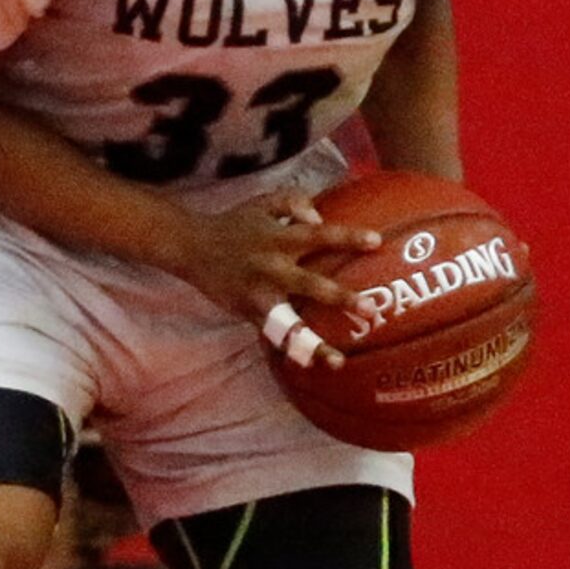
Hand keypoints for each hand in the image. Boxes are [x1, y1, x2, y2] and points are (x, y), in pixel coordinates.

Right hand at [175, 191, 381, 369]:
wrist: (192, 247)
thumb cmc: (234, 224)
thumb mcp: (263, 203)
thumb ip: (294, 203)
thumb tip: (319, 216)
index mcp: (280, 239)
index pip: (321, 236)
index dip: (348, 238)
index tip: (377, 243)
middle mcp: (273, 267)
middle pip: (312, 284)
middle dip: (341, 298)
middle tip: (370, 309)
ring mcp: (260, 294)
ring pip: (290, 323)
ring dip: (313, 343)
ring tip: (336, 361)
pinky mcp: (248, 312)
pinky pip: (273, 335)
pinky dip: (290, 349)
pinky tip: (308, 365)